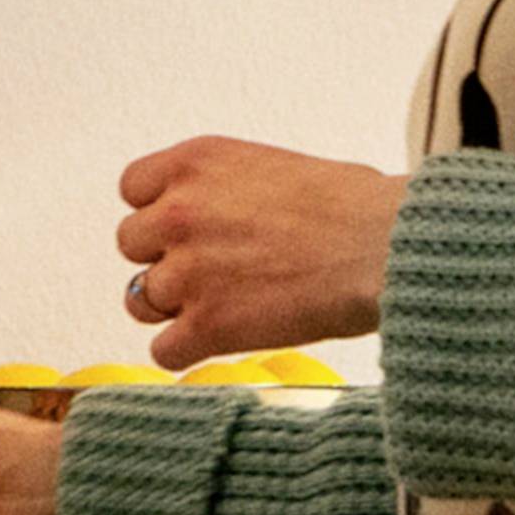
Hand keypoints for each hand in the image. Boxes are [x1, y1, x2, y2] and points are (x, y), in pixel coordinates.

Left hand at [114, 137, 400, 363]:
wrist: (383, 246)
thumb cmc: (352, 205)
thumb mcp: (270, 167)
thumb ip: (222, 189)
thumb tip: (214, 218)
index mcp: (194, 162)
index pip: (132, 189)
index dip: (158, 210)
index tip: (188, 227)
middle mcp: (178, 212)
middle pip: (130, 244)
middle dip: (165, 258)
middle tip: (211, 270)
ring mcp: (188, 271)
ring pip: (139, 301)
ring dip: (172, 308)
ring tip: (220, 306)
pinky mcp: (207, 325)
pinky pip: (163, 351)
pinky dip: (188, 353)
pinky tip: (220, 342)